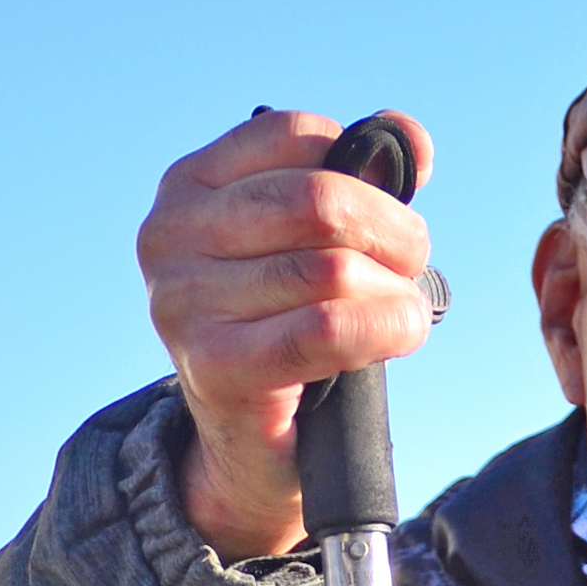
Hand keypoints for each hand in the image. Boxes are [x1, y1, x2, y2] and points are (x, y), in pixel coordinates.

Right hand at [139, 110, 437, 560]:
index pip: (296, 136)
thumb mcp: (313, 243)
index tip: (396, 210)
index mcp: (189, 184)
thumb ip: (358, 179)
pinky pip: (324, 330)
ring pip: (330, 269)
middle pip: (318, 200)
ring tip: (406, 309)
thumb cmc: (288, 331)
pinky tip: (403, 333)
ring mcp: (183, 301)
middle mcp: (171, 234)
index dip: (366, 165)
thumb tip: (411, 140)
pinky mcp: (213, 364)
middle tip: (414, 263)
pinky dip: (383, 327)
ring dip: (393, 290)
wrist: (251, 448)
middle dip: (391, 231)